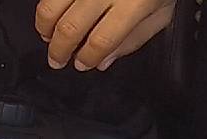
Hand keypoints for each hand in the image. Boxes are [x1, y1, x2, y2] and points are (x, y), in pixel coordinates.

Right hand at [35, 0, 175, 70]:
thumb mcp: (161, 13)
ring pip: (51, 6)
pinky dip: (46, 5)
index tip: (82, 64)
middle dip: (59, 50)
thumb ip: (134, 39)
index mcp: (134, 4)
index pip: (101, 41)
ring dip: (45, 27)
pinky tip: (51, 13)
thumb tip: (104, 61)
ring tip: (47, 36)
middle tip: (56, 60)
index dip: (86, 58)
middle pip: (71, 27)